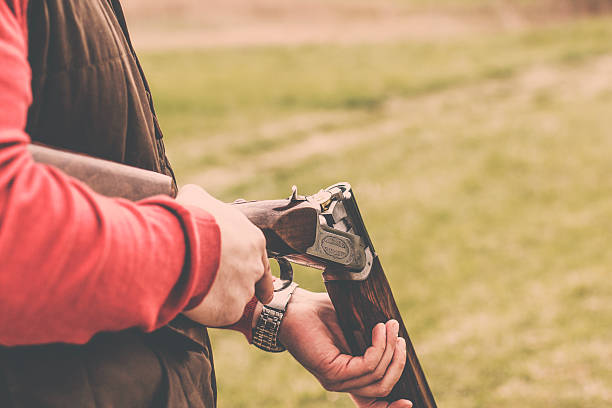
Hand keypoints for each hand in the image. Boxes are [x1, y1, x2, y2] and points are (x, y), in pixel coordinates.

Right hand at [177, 184, 273, 325]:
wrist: (182, 245)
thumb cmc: (190, 218)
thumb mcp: (196, 197)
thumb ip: (201, 201)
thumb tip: (192, 199)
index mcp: (253, 240)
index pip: (261, 258)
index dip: (257, 270)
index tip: (263, 286)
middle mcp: (254, 266)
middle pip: (250, 281)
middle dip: (237, 284)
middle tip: (220, 287)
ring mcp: (244, 289)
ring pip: (235, 299)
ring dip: (220, 297)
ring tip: (199, 291)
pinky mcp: (230, 310)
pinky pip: (220, 315)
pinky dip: (208, 312)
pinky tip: (195, 303)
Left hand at [277, 289, 410, 406]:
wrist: (294, 308)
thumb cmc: (322, 315)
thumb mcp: (353, 328)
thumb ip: (371, 342)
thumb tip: (396, 341)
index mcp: (348, 377)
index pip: (371, 404)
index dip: (392, 407)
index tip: (410, 402)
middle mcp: (342, 384)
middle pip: (383, 387)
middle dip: (398, 361)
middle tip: (399, 335)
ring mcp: (337, 381)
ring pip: (377, 376)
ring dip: (389, 349)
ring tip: (390, 326)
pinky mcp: (332, 372)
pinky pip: (367, 365)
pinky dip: (378, 347)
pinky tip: (378, 329)